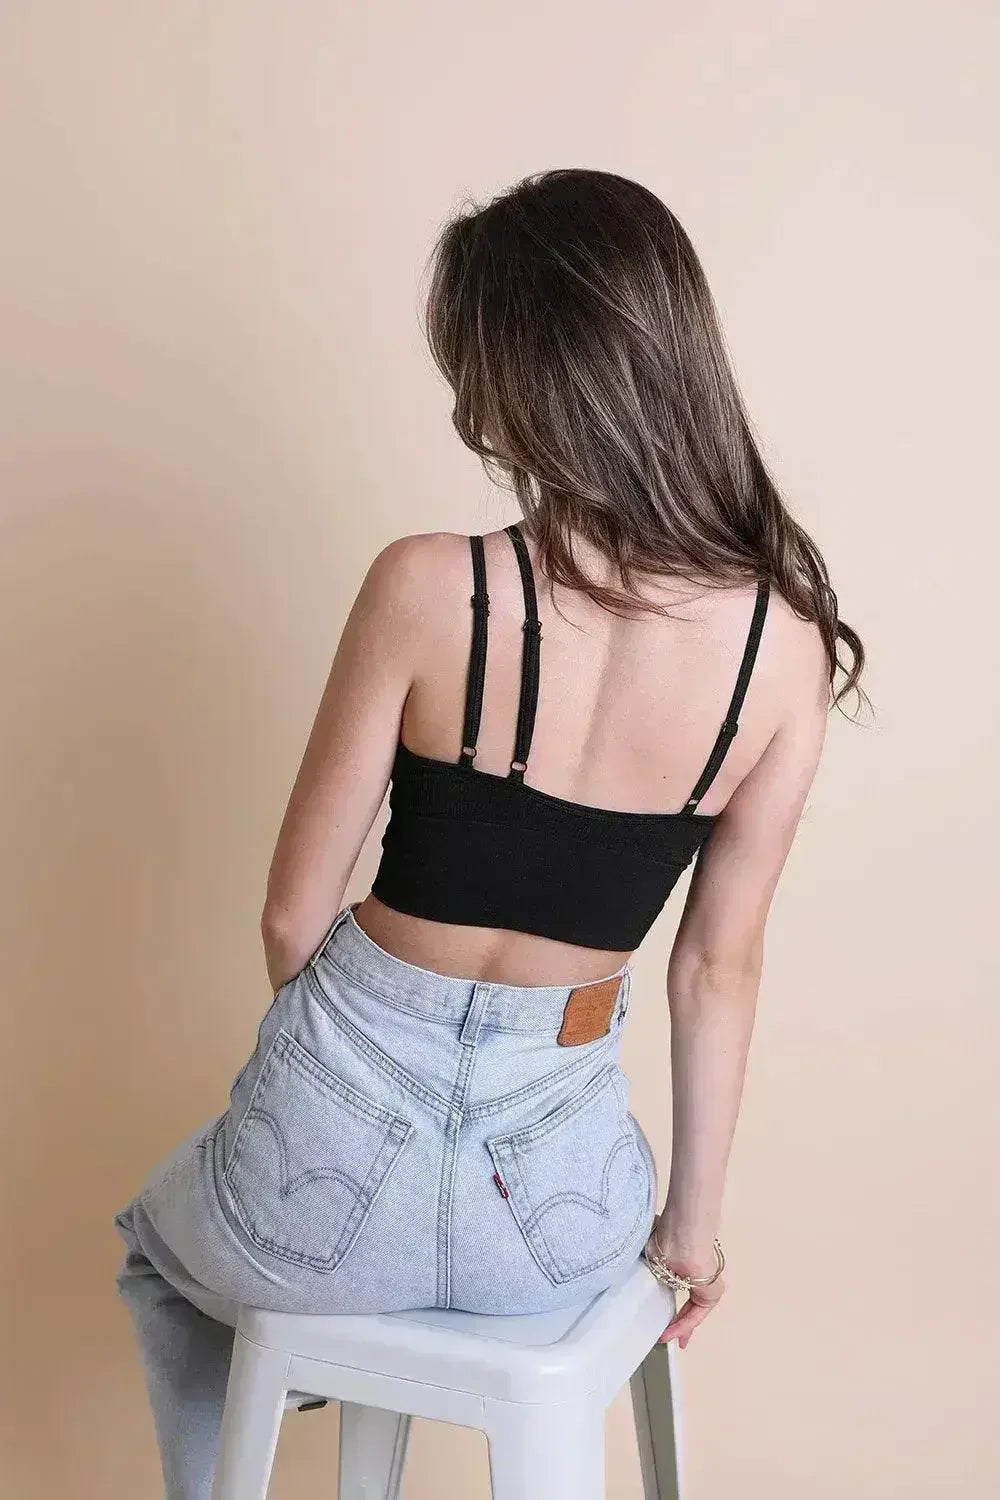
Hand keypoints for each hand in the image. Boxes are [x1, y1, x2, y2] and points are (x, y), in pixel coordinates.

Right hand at [644, 1218, 725, 1348]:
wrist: (682, 1237)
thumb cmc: (665, 1237)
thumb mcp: (651, 1256)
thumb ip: (649, 1268)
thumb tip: (632, 1271)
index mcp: (685, 1262)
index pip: (678, 1286)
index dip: (668, 1299)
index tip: (660, 1314)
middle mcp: (698, 1274)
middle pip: (688, 1303)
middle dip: (677, 1321)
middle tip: (665, 1336)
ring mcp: (708, 1284)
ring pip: (692, 1310)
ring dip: (678, 1325)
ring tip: (664, 1339)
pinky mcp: (712, 1295)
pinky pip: (695, 1313)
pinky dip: (683, 1325)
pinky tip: (669, 1334)